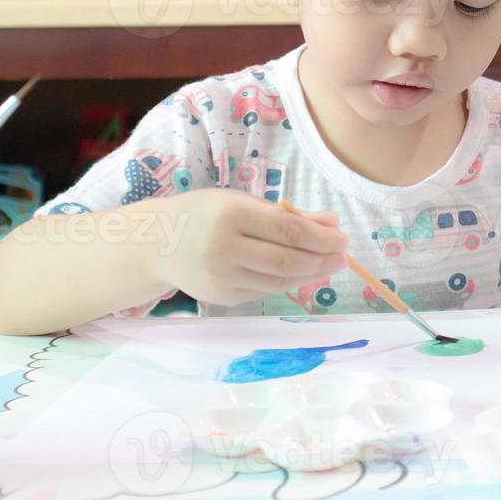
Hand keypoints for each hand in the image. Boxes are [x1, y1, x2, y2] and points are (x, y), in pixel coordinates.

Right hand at [146, 189, 347, 306]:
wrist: (157, 242)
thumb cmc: (206, 214)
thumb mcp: (243, 202)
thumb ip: (288, 214)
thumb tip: (332, 223)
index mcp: (230, 214)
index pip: (286, 229)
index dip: (319, 237)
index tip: (342, 238)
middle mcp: (223, 247)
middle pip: (285, 259)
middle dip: (320, 259)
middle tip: (343, 255)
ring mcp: (221, 276)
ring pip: (277, 280)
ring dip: (310, 274)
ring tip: (329, 266)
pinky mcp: (221, 297)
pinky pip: (264, 290)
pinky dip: (288, 283)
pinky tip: (303, 274)